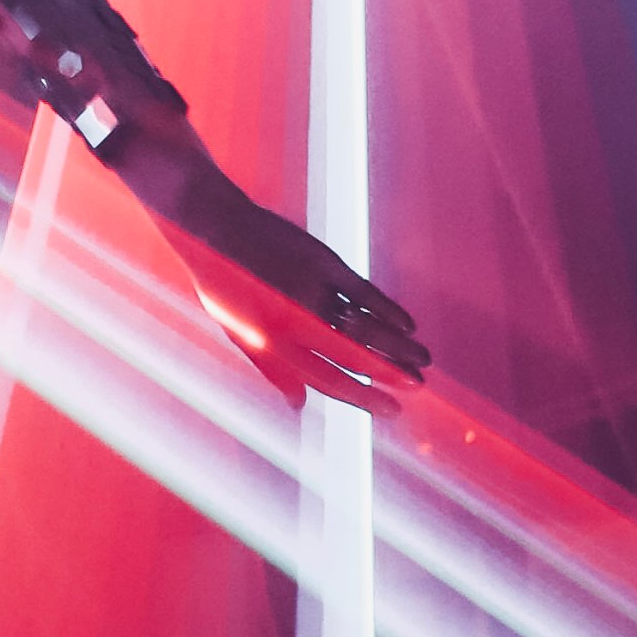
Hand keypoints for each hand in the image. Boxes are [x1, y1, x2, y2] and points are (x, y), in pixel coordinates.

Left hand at [118, 126, 428, 414]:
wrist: (213, 226)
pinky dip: (388, 309)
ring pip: (365, 326)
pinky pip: (364, 292)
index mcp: (272, 343)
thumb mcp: (238, 332)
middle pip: (354, 357)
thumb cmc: (222, 284)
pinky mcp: (323, 262)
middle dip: (391, 375)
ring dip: (398, 345)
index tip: (391, 410)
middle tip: (419, 387)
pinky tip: (407, 324)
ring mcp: (312, 290)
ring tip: (423, 360)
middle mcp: (295, 320)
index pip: (328, 381)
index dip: (363, 399)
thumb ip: (271, 369)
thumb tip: (299, 405)